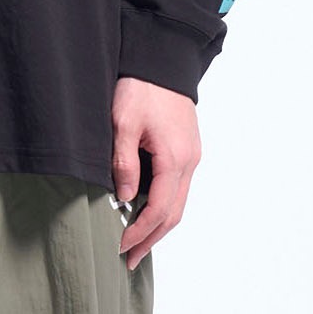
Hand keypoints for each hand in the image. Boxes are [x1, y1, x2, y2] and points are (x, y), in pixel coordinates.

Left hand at [111, 75, 201, 271]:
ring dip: (159, 224)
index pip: (160, 209)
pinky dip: (164, 204)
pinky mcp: (188, 145)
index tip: (121, 246)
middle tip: (130, 258)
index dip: (140, 232)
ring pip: (179, 201)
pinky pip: (179, 185)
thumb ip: (124, 162)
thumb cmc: (141, 84)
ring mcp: (192, 153)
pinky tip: (148, 208)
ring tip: (137, 241)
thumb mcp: (123, 122)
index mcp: (175, 157)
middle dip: (152, 238)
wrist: (162, 55)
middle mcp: (189, 160)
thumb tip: (126, 199)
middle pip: (174, 213)